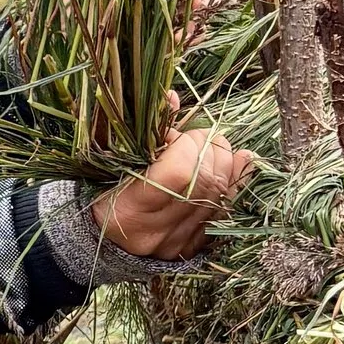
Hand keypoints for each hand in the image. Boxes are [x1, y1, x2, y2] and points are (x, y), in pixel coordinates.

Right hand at [89, 124, 254, 260]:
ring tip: (215, 145)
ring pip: (218, 194)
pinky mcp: (192, 245)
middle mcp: (156, 229)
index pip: (179, 172)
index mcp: (130, 208)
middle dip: (209, 149)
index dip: (188, 145)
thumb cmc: (101, 193)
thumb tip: (171, 98)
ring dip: (225, 161)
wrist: (101, 240)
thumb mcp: (112, 162)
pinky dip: (237, 181)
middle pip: (203, 181)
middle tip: (200, 137)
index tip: (179, 135)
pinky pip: (225, 210)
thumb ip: (144, 132)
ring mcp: (178, 240)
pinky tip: (242, 160)